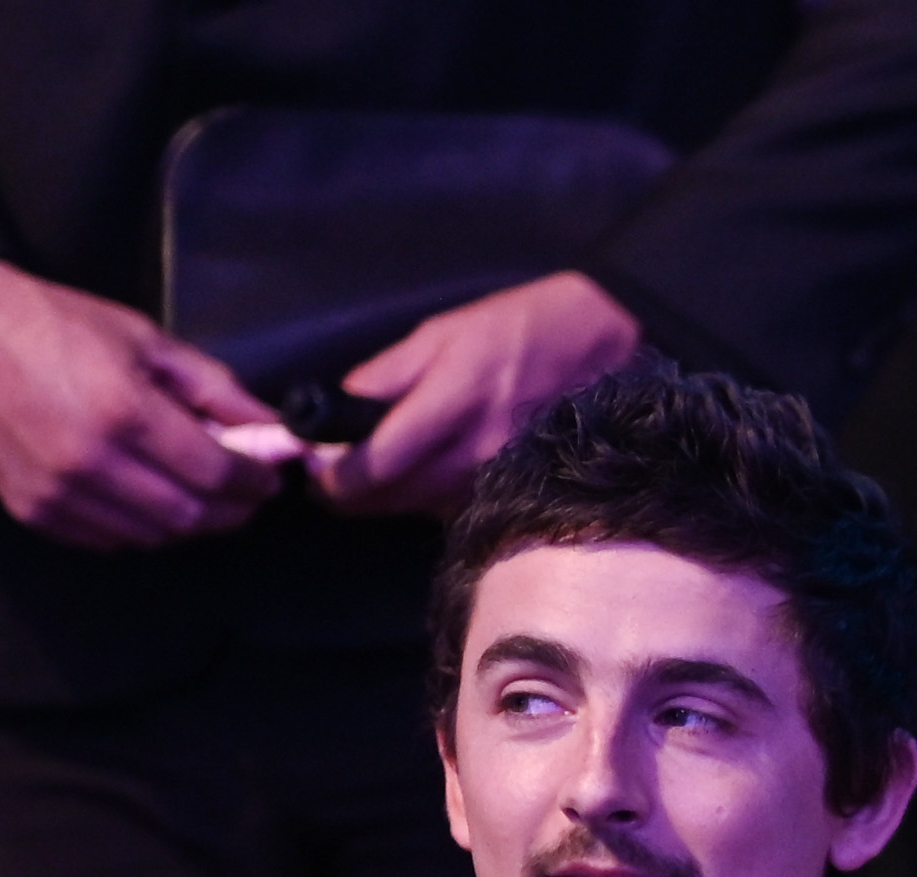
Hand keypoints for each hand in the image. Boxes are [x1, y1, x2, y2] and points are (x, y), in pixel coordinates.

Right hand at [0, 260, 284, 548]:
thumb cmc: (56, 325)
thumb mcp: (145, 339)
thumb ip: (214, 389)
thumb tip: (273, 429)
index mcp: (123, 411)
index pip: (215, 474)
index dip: (254, 482)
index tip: (268, 476)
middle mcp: (90, 462)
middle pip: (189, 516)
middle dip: (229, 510)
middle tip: (242, 492)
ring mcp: (56, 493)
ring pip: (152, 536)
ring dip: (185, 521)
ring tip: (195, 492)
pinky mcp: (31, 511)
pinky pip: (107, 540)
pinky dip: (138, 527)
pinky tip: (144, 497)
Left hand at [309, 272, 643, 518]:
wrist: (601, 345)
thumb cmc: (517, 328)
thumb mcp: (441, 333)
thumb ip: (385, 375)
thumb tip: (336, 409)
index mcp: (452, 399)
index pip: (379, 462)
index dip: (336, 477)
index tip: (314, 471)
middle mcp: (478, 448)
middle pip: (396, 497)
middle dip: (353, 495)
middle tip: (328, 484)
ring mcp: (502, 475)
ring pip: (424, 508)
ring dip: (389, 501)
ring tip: (368, 482)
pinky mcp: (518, 489)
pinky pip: (456, 507)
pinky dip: (428, 500)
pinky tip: (421, 480)